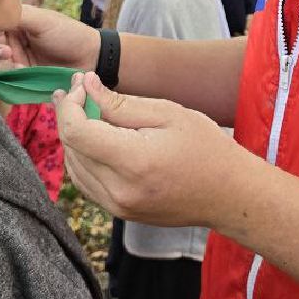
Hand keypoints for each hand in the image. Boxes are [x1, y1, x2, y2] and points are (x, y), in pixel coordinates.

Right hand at [0, 5, 98, 70]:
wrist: (90, 57)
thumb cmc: (68, 34)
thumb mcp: (43, 20)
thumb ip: (18, 16)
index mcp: (15, 22)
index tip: (0, 37)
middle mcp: (12, 41)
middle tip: (7, 52)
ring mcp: (16, 60)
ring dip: (0, 65)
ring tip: (16, 65)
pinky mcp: (22, 78)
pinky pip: (6, 80)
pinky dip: (9, 78)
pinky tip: (20, 73)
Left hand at [53, 72, 249, 228]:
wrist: (228, 194)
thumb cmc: (206, 148)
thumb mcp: (169, 113)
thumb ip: (122, 103)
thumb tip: (88, 86)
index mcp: (133, 161)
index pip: (75, 132)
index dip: (70, 105)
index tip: (81, 85)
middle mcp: (119, 190)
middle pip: (71, 148)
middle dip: (70, 114)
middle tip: (80, 88)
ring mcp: (118, 206)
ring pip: (73, 166)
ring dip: (73, 136)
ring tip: (84, 108)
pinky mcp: (119, 212)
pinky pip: (86, 182)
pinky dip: (83, 157)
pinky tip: (95, 138)